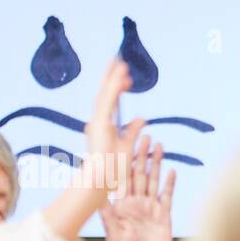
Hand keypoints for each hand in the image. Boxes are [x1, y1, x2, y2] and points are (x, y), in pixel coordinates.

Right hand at [38, 59, 143, 240]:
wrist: (102, 181)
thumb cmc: (113, 168)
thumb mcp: (129, 146)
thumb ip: (134, 131)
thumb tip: (142, 118)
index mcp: (104, 125)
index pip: (111, 101)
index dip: (118, 87)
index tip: (127, 77)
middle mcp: (98, 121)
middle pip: (106, 93)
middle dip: (112, 76)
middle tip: (119, 59)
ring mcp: (97, 121)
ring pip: (106, 94)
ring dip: (113, 78)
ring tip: (121, 62)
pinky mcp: (99, 124)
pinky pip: (108, 102)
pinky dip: (114, 88)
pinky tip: (121, 76)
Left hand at [103, 134, 174, 240]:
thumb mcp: (112, 233)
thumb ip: (108, 214)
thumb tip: (98, 196)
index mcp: (121, 205)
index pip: (122, 177)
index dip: (124, 159)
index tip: (125, 142)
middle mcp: (135, 203)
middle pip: (139, 174)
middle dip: (141, 154)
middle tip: (144, 135)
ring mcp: (150, 209)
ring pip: (153, 181)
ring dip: (156, 164)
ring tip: (158, 146)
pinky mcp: (163, 217)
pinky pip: (166, 196)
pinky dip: (169, 184)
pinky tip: (171, 171)